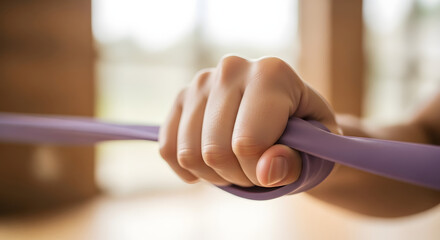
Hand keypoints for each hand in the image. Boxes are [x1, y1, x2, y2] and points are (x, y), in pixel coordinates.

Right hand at [159, 55, 338, 187]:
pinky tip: (209, 166)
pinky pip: (168, 148)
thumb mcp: (315, 149)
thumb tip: (265, 171)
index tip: (274, 170)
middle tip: (256, 170)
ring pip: (188, 153)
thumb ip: (297, 161)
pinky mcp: (181, 98)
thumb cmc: (305, 132)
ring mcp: (200, 82)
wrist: (285, 115)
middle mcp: (231, 68)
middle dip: (238, 176)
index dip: (259, 172)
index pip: (248, 142)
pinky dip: (187, 169)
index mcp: (271, 73)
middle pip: (215, 151)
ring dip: (214, 175)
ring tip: (236, 164)